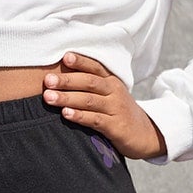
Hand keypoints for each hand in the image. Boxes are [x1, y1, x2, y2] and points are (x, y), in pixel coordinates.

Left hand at [42, 52, 166, 160]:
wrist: (145, 134)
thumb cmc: (119, 112)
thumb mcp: (110, 94)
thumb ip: (90, 85)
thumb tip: (58, 77)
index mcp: (111, 81)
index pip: (95, 67)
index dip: (81, 61)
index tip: (65, 57)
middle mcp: (115, 92)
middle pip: (89, 82)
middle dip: (67, 80)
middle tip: (47, 80)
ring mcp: (116, 109)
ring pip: (89, 100)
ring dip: (68, 98)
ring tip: (49, 97)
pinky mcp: (116, 127)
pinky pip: (96, 119)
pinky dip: (80, 116)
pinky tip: (66, 114)